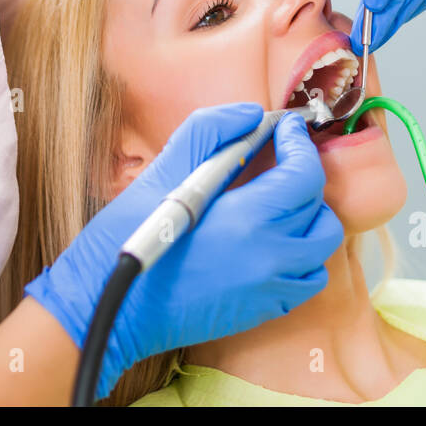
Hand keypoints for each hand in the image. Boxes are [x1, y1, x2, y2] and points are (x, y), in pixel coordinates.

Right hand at [24, 103, 342, 399]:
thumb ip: (210, 132)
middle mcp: (270, 258)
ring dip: (308, 220)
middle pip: (320, 210)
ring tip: (278, 204)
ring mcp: (269, 290)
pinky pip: (305, 281)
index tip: (287, 128)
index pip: (305, 174)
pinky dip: (301, 257)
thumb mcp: (162, 171)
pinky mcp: (259, 311)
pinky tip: (269, 242)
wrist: (104, 306)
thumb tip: (251, 114)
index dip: (300, 143)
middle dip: (305, 178)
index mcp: (249, 219)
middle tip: (279, 162)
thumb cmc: (126, 238)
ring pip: (321, 249)